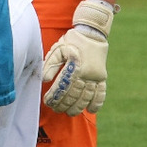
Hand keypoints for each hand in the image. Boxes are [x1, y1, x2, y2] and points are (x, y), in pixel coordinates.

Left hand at [42, 0, 114, 114]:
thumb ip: (50, 65)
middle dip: (64, 104)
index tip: (47, 102)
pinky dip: (97, 102)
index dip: (55, 96)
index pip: (62, 86)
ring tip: (70, 113)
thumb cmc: (71, 41)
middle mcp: (86, 73)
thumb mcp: (57, 50)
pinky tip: (92, 110)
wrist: (92, 34)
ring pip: (87, 96)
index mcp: (74, 66)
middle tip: (56, 110)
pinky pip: (102, 92)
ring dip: (78, 106)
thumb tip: (44, 80)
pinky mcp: (102, 76)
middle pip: (74, 94)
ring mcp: (96, 76)